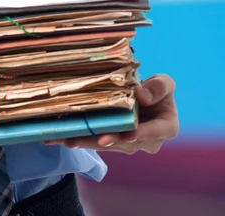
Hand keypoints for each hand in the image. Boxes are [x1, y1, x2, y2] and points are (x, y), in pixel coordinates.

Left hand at [44, 74, 178, 154]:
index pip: (155, 132)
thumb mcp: (164, 83)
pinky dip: (80, 138)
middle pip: (126, 142)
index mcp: (165, 127)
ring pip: (108, 144)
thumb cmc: (156, 90)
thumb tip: (143, 96)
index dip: (142, 134)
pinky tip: (63, 138)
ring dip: (88, 142)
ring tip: (70, 140)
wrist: (143, 97)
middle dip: (109, 141)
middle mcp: (147, 140)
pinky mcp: (111, 140)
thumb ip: (160, 87)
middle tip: (96, 140)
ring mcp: (128, 143)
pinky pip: (96, 140)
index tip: (129, 134)